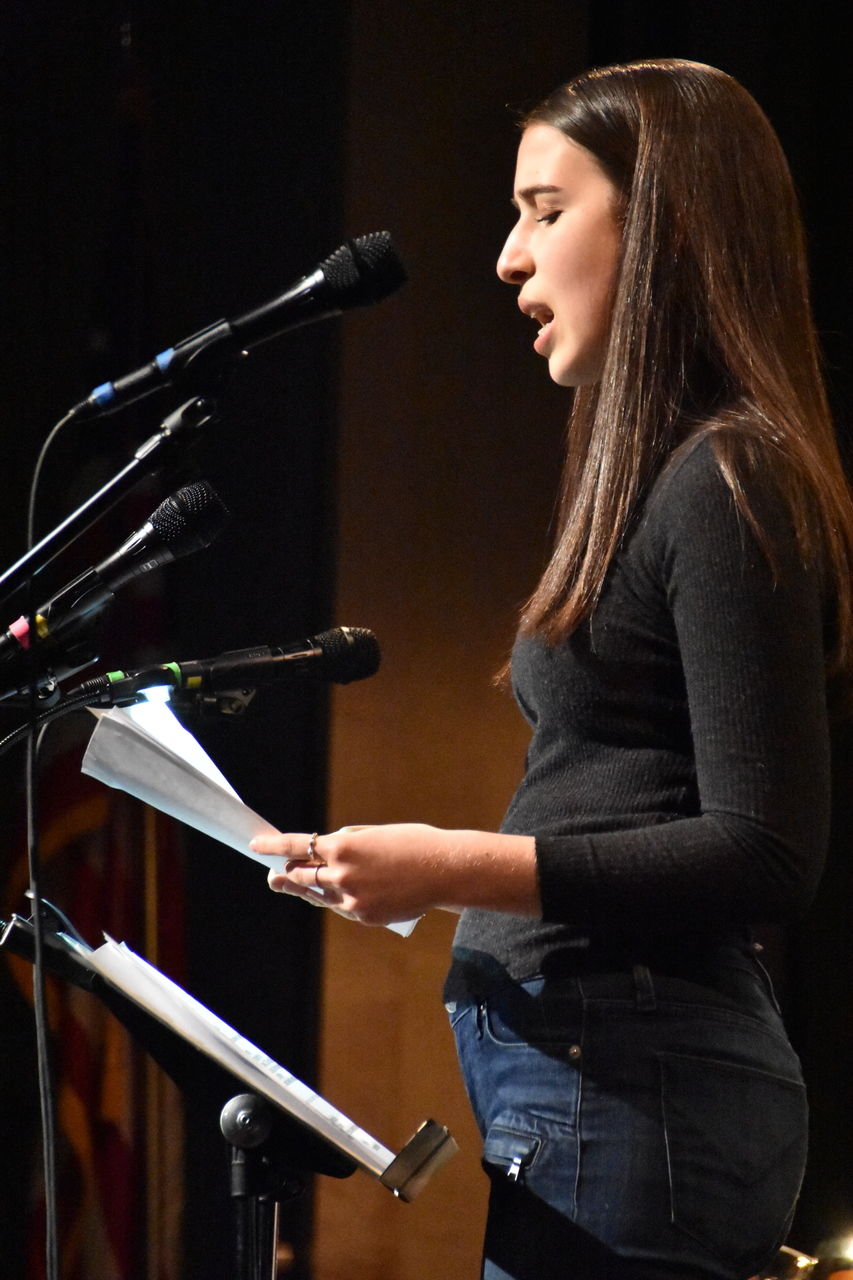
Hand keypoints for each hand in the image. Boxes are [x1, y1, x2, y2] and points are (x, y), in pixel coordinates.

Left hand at [250, 824, 538, 924]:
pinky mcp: (364, 917)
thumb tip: (326, 850)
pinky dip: (339, 899)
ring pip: (318, 894)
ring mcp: (351, 899)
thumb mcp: (374, 835)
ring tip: (289, 884)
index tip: (255, 845)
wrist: (445, 871)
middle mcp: (341, 874)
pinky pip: (342, 907)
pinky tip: (340, 894)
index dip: (273, 846)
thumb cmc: (413, 845)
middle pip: (302, 874)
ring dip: (305, 888)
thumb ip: (347, 843)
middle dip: (288, 872)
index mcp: (343, 847)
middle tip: (275, 872)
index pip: (296, 845)